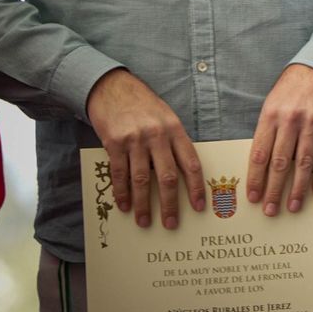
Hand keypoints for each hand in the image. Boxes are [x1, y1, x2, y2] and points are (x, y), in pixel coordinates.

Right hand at [86, 69, 203, 229]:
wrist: (112, 88)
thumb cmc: (143, 105)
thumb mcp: (167, 118)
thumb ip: (174, 143)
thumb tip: (182, 173)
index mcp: (176, 130)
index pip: (191, 163)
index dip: (196, 187)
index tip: (199, 206)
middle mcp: (157, 136)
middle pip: (167, 176)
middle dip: (170, 203)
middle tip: (171, 223)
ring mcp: (135, 140)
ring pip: (142, 179)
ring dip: (143, 204)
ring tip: (144, 221)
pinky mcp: (114, 143)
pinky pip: (120, 173)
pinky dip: (122, 192)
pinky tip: (124, 205)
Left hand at [247, 64, 312, 215]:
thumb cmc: (290, 93)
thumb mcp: (271, 107)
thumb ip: (268, 133)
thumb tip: (261, 167)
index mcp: (270, 117)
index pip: (259, 154)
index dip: (255, 179)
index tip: (252, 197)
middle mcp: (290, 121)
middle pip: (280, 162)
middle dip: (274, 190)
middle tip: (270, 210)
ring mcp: (312, 123)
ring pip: (303, 162)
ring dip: (298, 187)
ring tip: (294, 206)